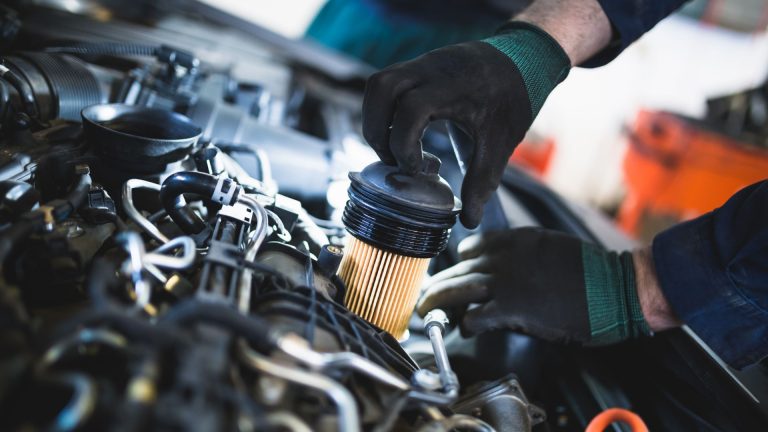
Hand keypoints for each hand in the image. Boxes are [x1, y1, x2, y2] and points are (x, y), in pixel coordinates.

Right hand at [362, 24, 570, 227]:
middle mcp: (431, 69)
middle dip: (377, 131)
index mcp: (453, 87)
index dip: (404, 143)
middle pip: (381, 89)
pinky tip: (403, 131)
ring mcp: (422, 63)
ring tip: (392, 147)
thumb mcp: (500, 143)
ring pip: (378, 84)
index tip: (417, 169)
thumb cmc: (513, 99)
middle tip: (393, 159)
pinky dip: (385, 109)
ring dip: (375, 118)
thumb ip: (482, 182)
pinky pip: (386, 84)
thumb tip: (468, 220)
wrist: (525, 58)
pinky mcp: (418, 66)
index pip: (411, 109)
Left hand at [417, 228, 675, 344]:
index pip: (472, 247)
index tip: (452, 274)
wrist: (616, 288)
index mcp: (515, 240)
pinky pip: (475, 316)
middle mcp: (504, 257)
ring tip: (427, 312)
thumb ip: (525, 254)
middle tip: (426, 297)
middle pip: (458, 270)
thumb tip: (507, 267)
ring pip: (456, 289)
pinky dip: (465, 323)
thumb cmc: (592, 272)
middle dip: (438, 285)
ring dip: (438, 301)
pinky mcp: (511, 309)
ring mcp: (505, 282)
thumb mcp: (554, 248)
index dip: (458, 263)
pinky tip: (464, 328)